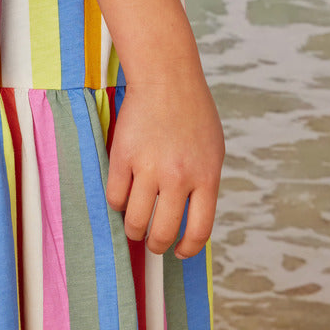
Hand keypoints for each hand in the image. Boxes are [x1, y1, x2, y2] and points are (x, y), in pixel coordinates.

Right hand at [105, 66, 223, 258]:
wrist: (166, 77)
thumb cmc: (192, 111)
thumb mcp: (214, 150)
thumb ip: (205, 184)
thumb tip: (193, 218)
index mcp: (206, 178)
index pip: (199, 231)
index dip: (188, 249)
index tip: (180, 252)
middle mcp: (178, 177)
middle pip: (164, 232)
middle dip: (157, 244)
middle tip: (153, 242)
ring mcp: (149, 167)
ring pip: (135, 220)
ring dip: (133, 230)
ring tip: (134, 227)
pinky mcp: (123, 156)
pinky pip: (115, 196)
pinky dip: (118, 203)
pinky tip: (123, 198)